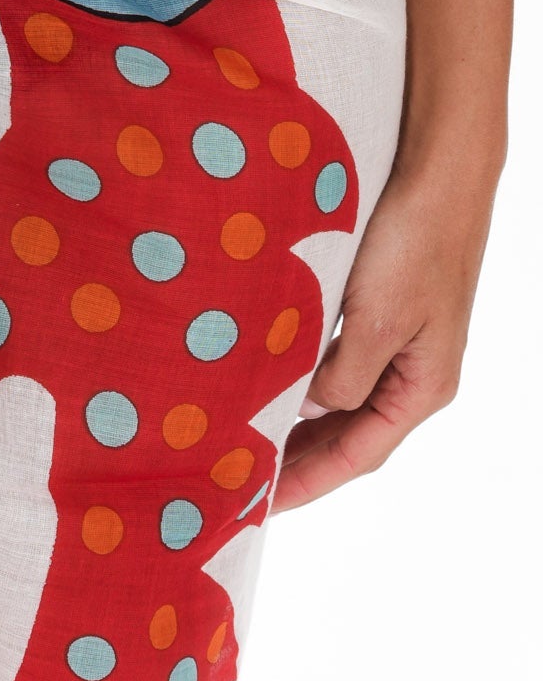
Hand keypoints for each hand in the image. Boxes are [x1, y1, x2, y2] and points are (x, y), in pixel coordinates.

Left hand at [273, 133, 501, 510]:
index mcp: (423, 386)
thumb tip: (307, 410)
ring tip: (249, 439)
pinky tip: (273, 378)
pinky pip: (340, 360)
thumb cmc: (416, 244)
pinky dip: (305, 377)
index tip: (261, 505)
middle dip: (301, 459)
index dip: (309, 481)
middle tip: (241, 478)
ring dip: (300, 420)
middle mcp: (415, 372)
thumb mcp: (376, 321)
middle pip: (351, 434)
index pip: (358, 455)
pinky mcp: (383, 309)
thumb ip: (342, 376)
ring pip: (343, 398)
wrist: (440, 174)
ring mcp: (401, 340)